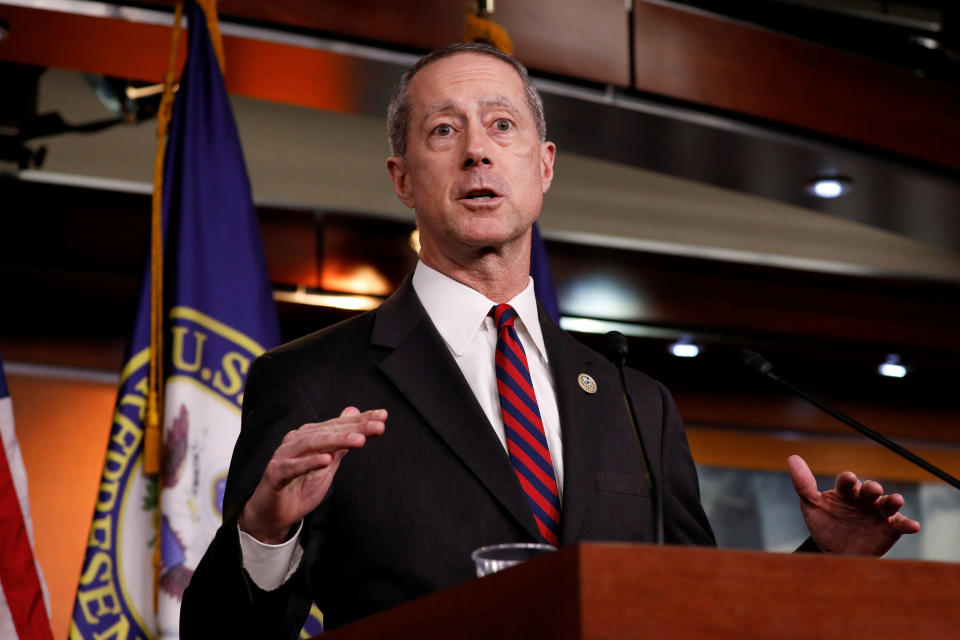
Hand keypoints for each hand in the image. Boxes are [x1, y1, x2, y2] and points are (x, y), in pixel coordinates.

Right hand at [239, 407, 386, 543]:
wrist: (273, 513)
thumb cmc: (300, 485)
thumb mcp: (328, 464)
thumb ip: (340, 441)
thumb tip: (354, 412)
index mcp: (310, 436)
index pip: (338, 425)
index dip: (361, 420)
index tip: (383, 416)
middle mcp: (296, 441)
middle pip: (329, 432)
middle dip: (355, 428)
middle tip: (379, 426)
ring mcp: (284, 456)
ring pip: (312, 444)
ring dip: (337, 441)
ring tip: (360, 441)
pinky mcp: (275, 474)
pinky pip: (293, 467)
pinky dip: (309, 463)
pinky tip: (326, 460)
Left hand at [788, 454, 919, 555]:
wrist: (835, 552)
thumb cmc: (824, 524)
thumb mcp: (810, 504)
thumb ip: (803, 483)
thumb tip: (792, 457)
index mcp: (844, 492)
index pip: (847, 482)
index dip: (848, 480)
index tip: (848, 479)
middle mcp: (863, 499)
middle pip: (870, 489)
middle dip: (872, 488)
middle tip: (873, 489)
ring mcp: (878, 513)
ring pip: (888, 503)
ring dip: (893, 501)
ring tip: (896, 500)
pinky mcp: (889, 528)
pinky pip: (901, 524)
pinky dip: (908, 524)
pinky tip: (913, 525)